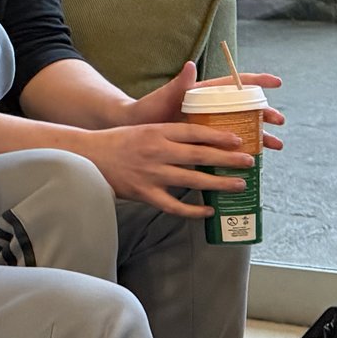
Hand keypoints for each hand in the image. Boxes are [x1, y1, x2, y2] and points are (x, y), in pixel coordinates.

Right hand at [76, 122, 257, 216]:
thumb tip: (201, 135)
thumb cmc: (119, 142)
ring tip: (239, 185)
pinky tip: (208, 211)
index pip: (194, 132)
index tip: (239, 140)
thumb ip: (172, 130)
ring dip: (218, 183)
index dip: (219, 136)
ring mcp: (151, 173)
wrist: (87, 156)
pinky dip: (193, 210)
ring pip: (192, 180)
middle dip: (228, 159)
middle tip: (249, 161)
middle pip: (199, 155)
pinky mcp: (144, 193)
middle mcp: (156, 151)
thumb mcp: (146, 127)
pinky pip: (174, 205)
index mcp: (157, 131)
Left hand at [116, 64, 285, 152]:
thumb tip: (189, 65)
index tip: (277, 82)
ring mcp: (210, 126)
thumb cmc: (149, 109)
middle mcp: (212, 108)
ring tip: (275, 147)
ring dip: (261, 137)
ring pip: (242, 129)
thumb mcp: (164, 97)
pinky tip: (256, 161)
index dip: (257, 81)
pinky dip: (244, 153)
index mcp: (205, 93)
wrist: (135, 130)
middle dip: (264, 114)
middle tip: (279, 122)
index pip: (235, 83)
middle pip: (245, 108)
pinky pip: (229, 147)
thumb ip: (178, 84)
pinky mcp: (206, 142)